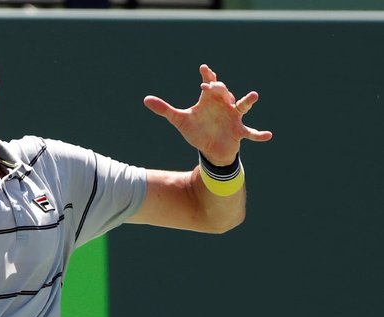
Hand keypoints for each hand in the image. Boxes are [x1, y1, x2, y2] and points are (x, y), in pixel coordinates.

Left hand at [143, 64, 272, 165]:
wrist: (210, 149)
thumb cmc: (197, 130)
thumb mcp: (179, 120)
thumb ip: (164, 109)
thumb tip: (146, 99)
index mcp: (210, 100)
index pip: (209, 84)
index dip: (207, 76)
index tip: (203, 69)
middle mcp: (224, 105)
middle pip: (224, 92)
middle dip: (219, 88)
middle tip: (210, 85)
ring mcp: (234, 117)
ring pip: (242, 106)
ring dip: (247, 101)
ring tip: (254, 96)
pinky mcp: (239, 131)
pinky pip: (251, 132)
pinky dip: (259, 134)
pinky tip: (268, 135)